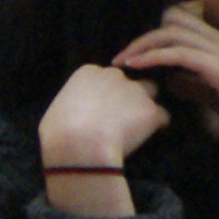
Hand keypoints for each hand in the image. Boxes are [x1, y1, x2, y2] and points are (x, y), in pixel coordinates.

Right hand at [36, 60, 175, 201]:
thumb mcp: (56, 111)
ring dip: (146, 106)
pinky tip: (148, 138)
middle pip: (129, 82)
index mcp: (89, 72)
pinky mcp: (151, 110)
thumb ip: (71, 105)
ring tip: (137, 127)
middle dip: (127, 97)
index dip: (105, 95)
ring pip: (150, 93)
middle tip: (119, 120)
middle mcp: (115, 76)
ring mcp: (136, 91)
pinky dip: (158, 126)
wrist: (80, 146)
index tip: (100, 112)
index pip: (104, 77)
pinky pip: (163, 117)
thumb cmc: (58, 132)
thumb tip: (73, 115)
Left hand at [114, 0, 218, 146]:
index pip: (179, 23)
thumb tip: (168, 81)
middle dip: (142, 38)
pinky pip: (178, 52)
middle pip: (171, 23)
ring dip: (142, 45)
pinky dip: (154, 56)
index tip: (132, 55)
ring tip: (122, 62)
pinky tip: (137, 67)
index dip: (153, 35)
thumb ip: (192, 83)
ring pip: (172, 34)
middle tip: (120, 58)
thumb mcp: (212, 94)